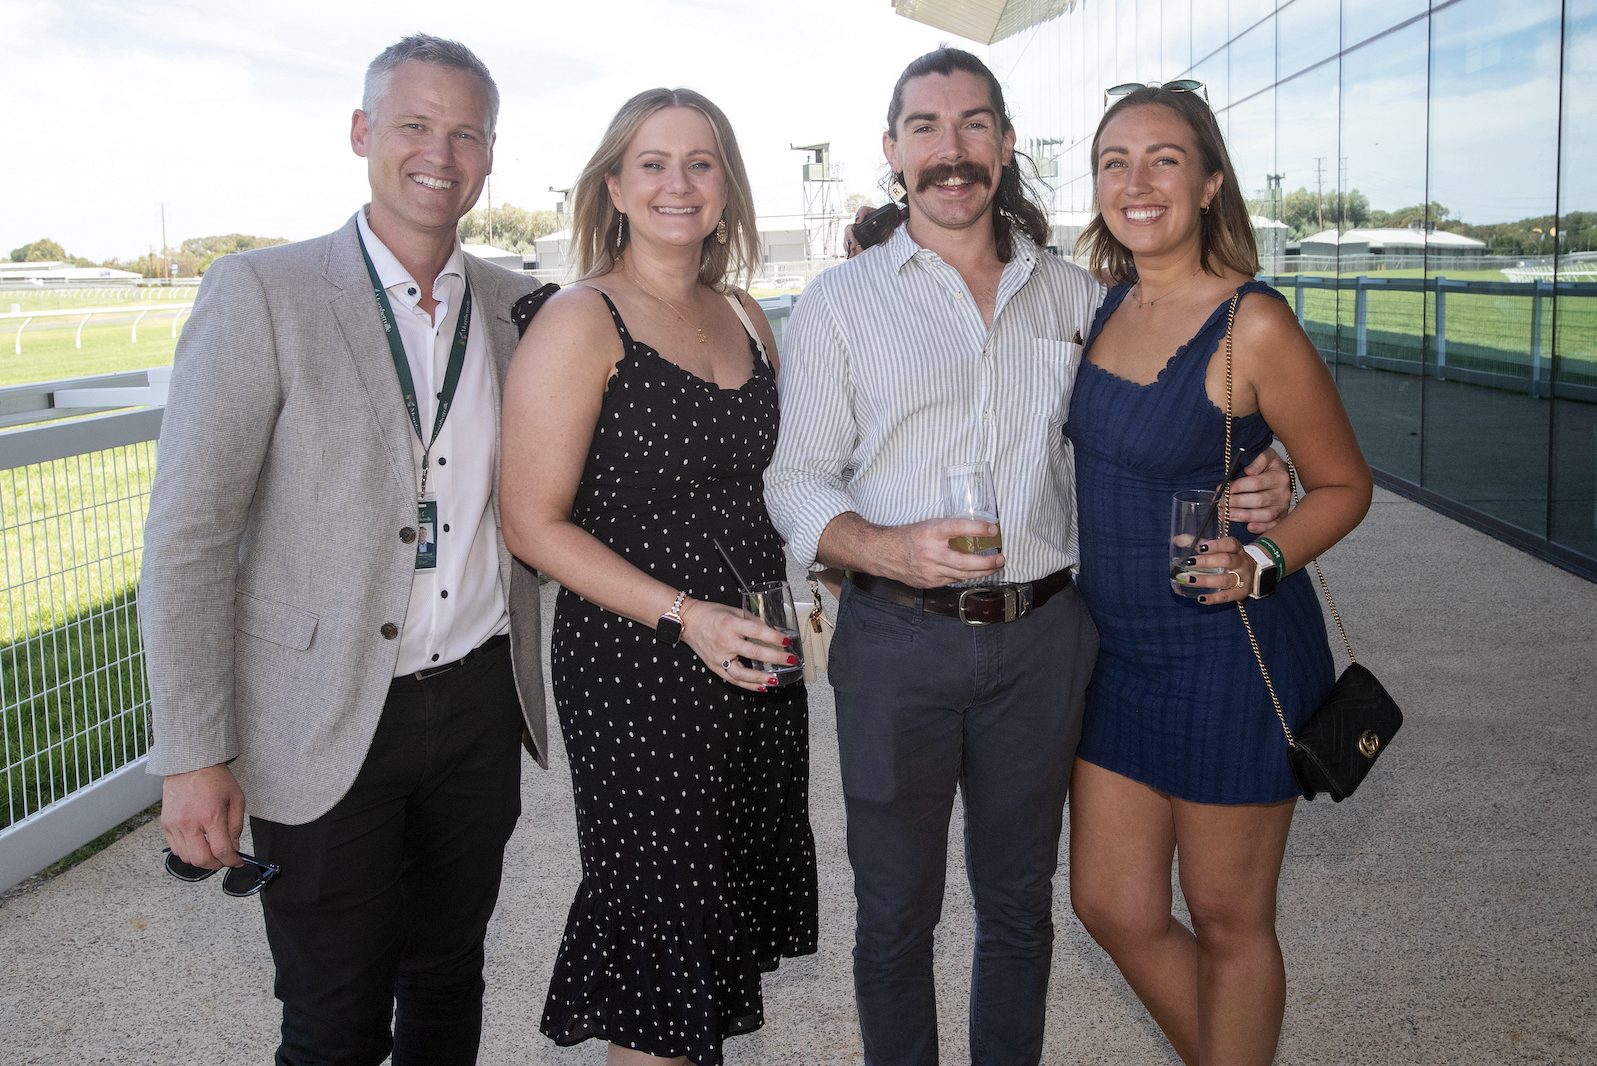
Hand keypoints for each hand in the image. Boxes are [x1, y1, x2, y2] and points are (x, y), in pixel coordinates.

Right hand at [161, 764, 245, 869]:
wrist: (190, 764)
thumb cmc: (215, 778)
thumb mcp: (236, 799)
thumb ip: (236, 826)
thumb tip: (234, 847)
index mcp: (211, 816)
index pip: (221, 851)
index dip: (232, 861)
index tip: (237, 862)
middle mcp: (190, 823)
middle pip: (201, 860)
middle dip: (216, 864)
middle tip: (224, 859)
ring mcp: (174, 825)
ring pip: (186, 857)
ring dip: (200, 859)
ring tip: (211, 850)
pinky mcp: (165, 824)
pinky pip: (175, 848)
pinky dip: (187, 851)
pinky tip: (197, 843)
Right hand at [680, 599, 798, 692]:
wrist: (688, 621)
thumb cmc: (712, 614)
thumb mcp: (734, 611)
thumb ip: (754, 621)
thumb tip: (774, 630)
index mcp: (730, 624)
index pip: (756, 632)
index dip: (773, 637)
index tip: (787, 641)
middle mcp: (725, 642)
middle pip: (754, 653)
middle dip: (775, 658)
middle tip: (791, 660)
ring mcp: (719, 657)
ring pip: (742, 673)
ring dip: (760, 678)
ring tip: (776, 680)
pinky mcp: (714, 667)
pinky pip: (732, 679)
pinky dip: (748, 685)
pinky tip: (761, 686)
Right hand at [875, 517, 1005, 588]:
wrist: (886, 554)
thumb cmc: (909, 537)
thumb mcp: (929, 525)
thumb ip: (949, 529)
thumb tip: (976, 528)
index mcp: (931, 532)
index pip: (958, 528)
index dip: (977, 528)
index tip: (993, 529)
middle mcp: (931, 552)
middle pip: (965, 562)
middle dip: (987, 563)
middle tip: (1000, 559)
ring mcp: (930, 570)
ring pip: (962, 575)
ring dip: (981, 572)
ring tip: (994, 567)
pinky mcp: (929, 582)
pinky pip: (952, 580)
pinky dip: (965, 576)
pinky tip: (974, 572)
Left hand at [1176, 536, 1254, 603]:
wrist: (1252, 572)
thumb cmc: (1229, 557)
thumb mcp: (1218, 548)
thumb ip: (1198, 543)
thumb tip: (1175, 540)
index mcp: (1236, 548)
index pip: (1230, 544)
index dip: (1216, 545)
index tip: (1200, 547)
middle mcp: (1241, 563)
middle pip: (1226, 561)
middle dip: (1207, 562)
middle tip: (1189, 563)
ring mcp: (1243, 579)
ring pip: (1225, 580)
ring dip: (1206, 580)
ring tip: (1189, 580)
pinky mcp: (1241, 593)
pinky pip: (1227, 596)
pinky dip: (1213, 599)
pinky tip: (1201, 598)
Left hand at [1228, 449, 1291, 532]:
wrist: (1283, 477)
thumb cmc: (1270, 468)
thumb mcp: (1267, 456)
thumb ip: (1260, 459)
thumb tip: (1250, 471)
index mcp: (1279, 477)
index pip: (1255, 483)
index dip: (1237, 487)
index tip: (1222, 490)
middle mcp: (1283, 493)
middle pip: (1258, 500)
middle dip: (1236, 503)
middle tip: (1220, 505)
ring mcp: (1283, 507)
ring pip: (1264, 515)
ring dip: (1244, 516)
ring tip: (1228, 515)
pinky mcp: (1281, 517)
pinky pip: (1273, 525)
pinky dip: (1261, 527)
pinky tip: (1249, 527)